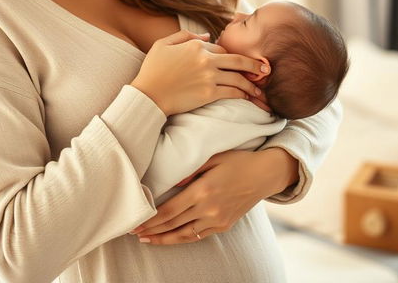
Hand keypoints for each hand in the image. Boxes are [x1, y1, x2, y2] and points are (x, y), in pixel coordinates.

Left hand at [129, 148, 298, 244]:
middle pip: (173, 224)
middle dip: (152, 230)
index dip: (152, 219)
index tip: (137, 222)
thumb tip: (171, 181)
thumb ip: (190, 169)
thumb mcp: (213, 157)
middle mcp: (209, 208)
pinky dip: (182, 238)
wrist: (264, 174)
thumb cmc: (237, 160)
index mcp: (203, 190)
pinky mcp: (223, 225)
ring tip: (147, 240)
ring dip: (164, 239)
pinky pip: (198, 236)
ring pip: (184, 235)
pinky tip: (170, 238)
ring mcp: (217, 220)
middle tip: (133, 233)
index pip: (170, 210)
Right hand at [131, 30, 263, 116]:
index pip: (220, 48)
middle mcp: (205, 59)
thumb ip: (184, 35)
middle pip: (237, 60)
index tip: (239, 63)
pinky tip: (249, 97)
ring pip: (238, 78)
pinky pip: (232, 92)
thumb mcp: (163, 44)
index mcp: (195, 46)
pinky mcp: (208, 94)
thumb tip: (206, 36)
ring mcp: (208, 77)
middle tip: (266, 68)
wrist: (148, 95)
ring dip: (252, 83)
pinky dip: (243, 94)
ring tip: (260, 89)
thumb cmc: (153, 69)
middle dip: (254, 64)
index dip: (229, 56)